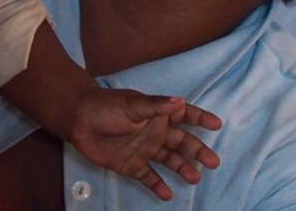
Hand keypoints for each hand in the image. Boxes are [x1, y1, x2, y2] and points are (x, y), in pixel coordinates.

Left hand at [69, 88, 221, 200]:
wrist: (78, 121)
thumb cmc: (106, 106)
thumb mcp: (132, 104)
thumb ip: (156, 105)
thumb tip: (179, 101)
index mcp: (158, 115)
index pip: (185, 115)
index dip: (201, 118)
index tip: (216, 124)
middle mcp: (155, 132)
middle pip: (182, 143)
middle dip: (198, 151)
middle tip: (213, 161)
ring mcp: (145, 149)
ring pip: (170, 161)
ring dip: (183, 169)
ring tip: (195, 178)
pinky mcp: (132, 165)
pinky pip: (149, 177)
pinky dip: (158, 186)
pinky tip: (168, 194)